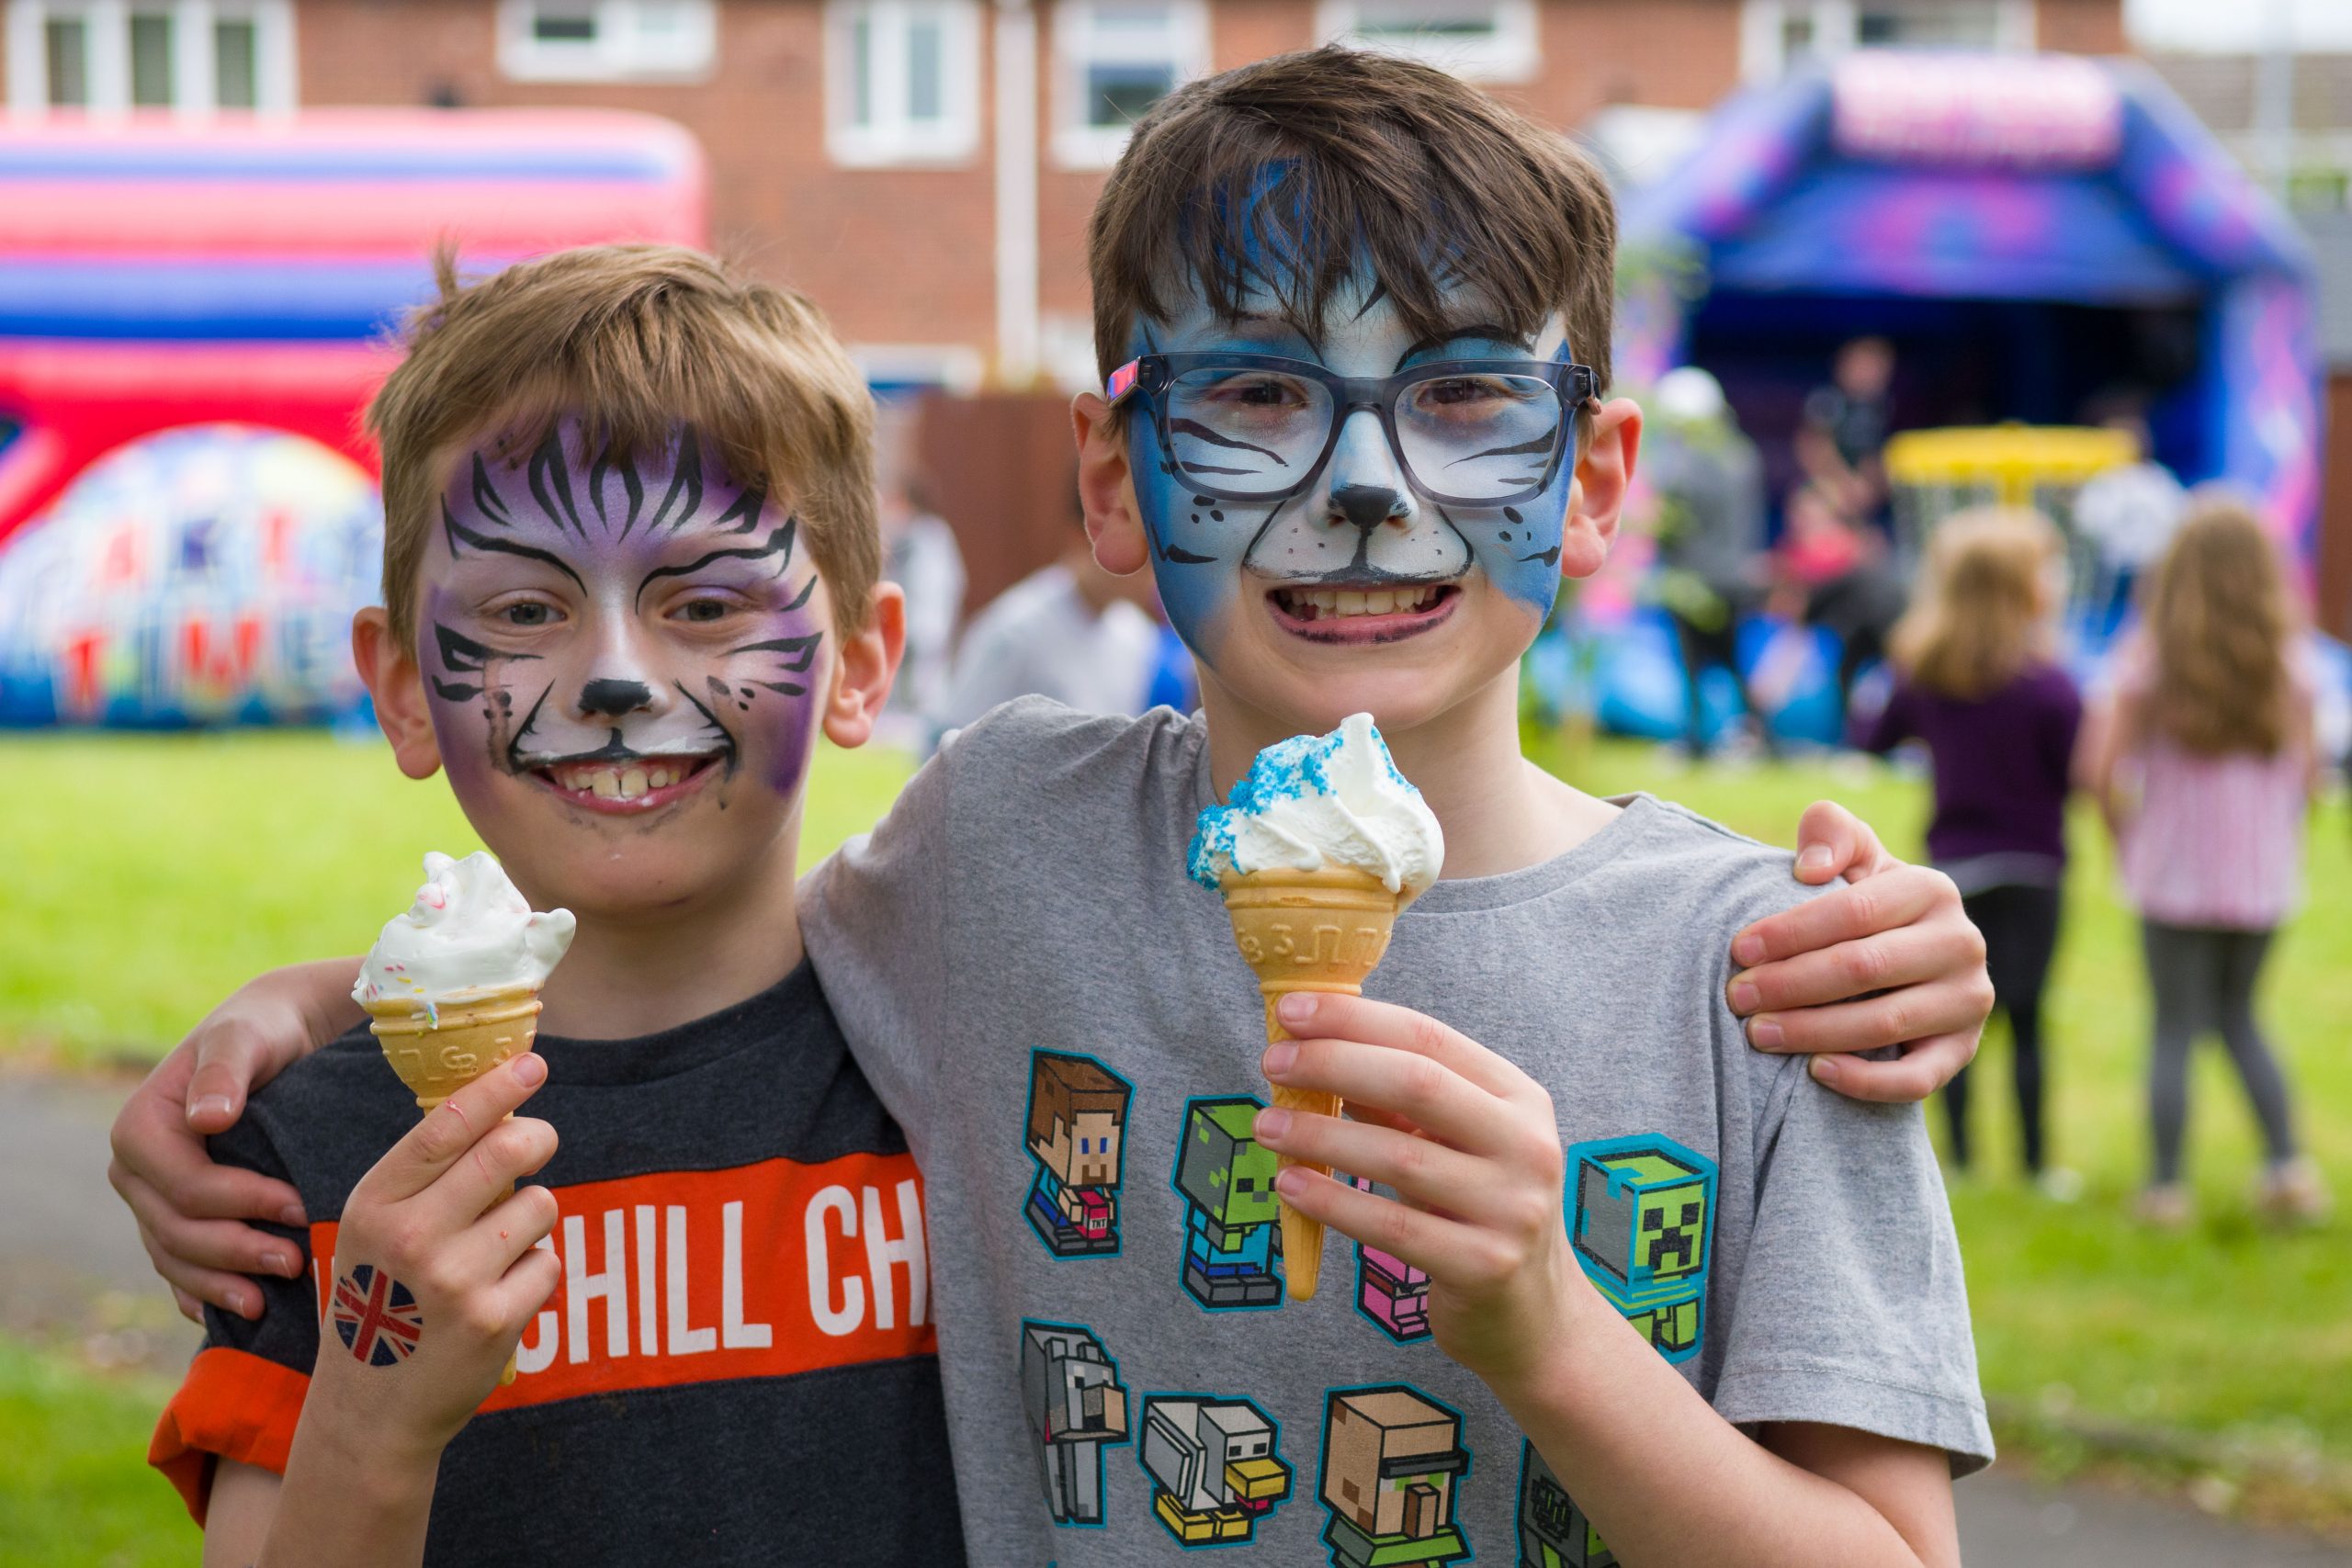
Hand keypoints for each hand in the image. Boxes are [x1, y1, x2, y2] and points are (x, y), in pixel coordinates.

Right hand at [108, 960, 362, 1320]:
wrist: (277, 1036)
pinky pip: (181, 1268)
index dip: (237, 1203)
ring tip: (269, 1301)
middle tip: (295, 1262)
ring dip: (219, 1284)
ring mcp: (154, 1200)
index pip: (184, 1186)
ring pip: (176, 1257)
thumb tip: (207, 1117)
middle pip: (177, 1230)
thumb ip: (225, 1069)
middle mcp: (137, 1170)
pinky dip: (204, 1293)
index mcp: (141, 1129)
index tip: (294, 1207)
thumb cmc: (262, 1031)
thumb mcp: (246, 1036)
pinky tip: (238, 1312)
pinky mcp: (180, 1218)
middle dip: (234, 1252)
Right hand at [308, 1053, 560, 1457]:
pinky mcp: (494, 1319)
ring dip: (532, 1216)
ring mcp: (454, 1281)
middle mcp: (411, 1237)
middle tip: (539, 1138)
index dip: (497, 1088)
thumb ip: (427, 1174)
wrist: (372, 1407)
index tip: (532, 1064)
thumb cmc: (381, 1297)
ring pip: (540, 1204)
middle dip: (537, 1136)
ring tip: (494, 1248)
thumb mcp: (376, 1229)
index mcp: (375, 1204)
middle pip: (509, 1150)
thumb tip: (502, 1104)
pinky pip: (549, 1261)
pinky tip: (497, 1296)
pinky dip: (536, 1271)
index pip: (447, 1126)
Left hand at [1250, 992, 1588, 1390]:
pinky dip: (1334, 1202)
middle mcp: (1527, 1146)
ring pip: (1398, 1156)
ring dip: (1319, 1136)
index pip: (1429, 1038)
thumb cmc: (1479, 1212)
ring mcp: (1512, 1208)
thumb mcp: (1456, 1144)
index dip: (1354, 1020)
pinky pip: (1392, 1227)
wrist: (1535, 1317)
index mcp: (1520, 1098)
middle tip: (1271, 1063)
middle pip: (1417, 1084)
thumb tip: (1312, 1050)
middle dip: (1333, 1064)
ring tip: (1267, 1126)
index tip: (1291, 1012)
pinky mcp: (1485, 1266)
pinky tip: (1291, 1186)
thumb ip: (1401, 1101)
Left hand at [1727, 803, 1990, 1103]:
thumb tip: (1810, 868)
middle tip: (1736, 996)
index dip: (1791, 931)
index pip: (1854, 911)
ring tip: (1757, 1032)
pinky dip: (1865, 1080)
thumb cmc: (1861, 903)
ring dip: (1813, 1031)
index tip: (1740, 949)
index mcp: (1932, 889)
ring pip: (1886, 1023)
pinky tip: (1815, 1071)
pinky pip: (1917, 1079)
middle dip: (1790, 983)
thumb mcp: (1850, 856)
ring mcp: (1968, 1001)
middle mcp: (1962, 943)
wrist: (1903, 959)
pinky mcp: (1962, 1051)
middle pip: (1864, 968)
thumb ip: (1830, 831)